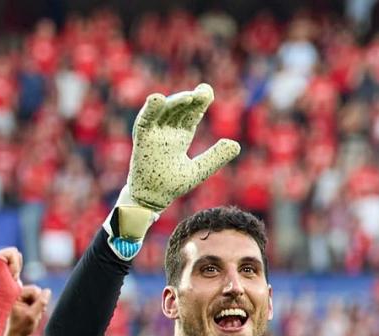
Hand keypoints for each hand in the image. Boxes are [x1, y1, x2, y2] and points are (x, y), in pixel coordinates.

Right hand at [0, 247, 23, 305]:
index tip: (10, 280)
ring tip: (8, 278)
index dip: (16, 267)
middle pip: (13, 252)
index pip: (11, 255)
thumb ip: (13, 267)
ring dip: (15, 266)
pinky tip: (8, 275)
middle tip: (9, 279)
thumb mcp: (13, 278)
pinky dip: (14, 265)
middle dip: (15, 266)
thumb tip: (18, 253)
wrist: (2, 301)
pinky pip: (12, 252)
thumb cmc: (8, 295)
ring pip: (13, 251)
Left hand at [6, 284, 50, 335]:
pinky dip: (38, 309)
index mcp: (16, 296)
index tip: (37, 311)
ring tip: (35, 316)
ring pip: (38, 297)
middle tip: (37, 314)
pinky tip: (35, 316)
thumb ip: (41, 302)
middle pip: (36, 292)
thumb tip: (48, 291)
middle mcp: (18, 296)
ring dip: (39, 307)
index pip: (34, 289)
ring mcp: (22, 300)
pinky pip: (37, 302)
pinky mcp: (25, 304)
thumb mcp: (33, 315)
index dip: (39, 299)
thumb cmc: (22, 327)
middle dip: (40, 303)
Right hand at [107, 83, 240, 251]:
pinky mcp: (142, 139)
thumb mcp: (199, 170)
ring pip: (165, 111)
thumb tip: (236, 144)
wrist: (153, 200)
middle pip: (180, 108)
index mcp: (181, 135)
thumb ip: (215, 157)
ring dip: (175, 103)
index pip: (191, 114)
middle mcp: (167, 130)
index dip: (199, 102)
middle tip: (204, 92)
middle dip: (191, 99)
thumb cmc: (171, 184)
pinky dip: (150, 110)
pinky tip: (157, 99)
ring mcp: (154, 133)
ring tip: (188, 97)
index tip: (208, 93)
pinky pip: (144, 120)